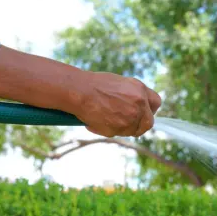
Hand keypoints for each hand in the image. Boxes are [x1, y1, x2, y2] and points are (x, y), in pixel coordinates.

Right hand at [0, 46, 161, 137]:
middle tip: (116, 119)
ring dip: (126, 128)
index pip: (155, 99)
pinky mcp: (126, 116)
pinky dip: (118, 131)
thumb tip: (109, 104)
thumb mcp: (92, 88)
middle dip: (139, 120)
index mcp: (130, 84)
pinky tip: (99, 122)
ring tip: (101, 120)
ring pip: (142, 126)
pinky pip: (131, 132)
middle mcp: (137, 92)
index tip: (137, 114)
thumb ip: (110, 98)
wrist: (61, 89)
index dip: (147, 109)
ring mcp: (133, 105)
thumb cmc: (71, 88)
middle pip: (152, 115)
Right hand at [73, 72, 161, 137]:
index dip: (150, 109)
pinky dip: (110, 130)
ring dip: (124, 128)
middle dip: (141, 124)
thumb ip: (134, 95)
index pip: (156, 103)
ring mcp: (130, 118)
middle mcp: (139, 104)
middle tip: (130, 122)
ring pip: (133, 131)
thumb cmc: (96, 85)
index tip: (144, 112)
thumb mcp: (122, 83)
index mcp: (140, 90)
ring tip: (109, 117)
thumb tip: (141, 107)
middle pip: (149, 123)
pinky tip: (99, 119)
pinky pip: (119, 134)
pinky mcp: (119, 129)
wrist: (80, 91)